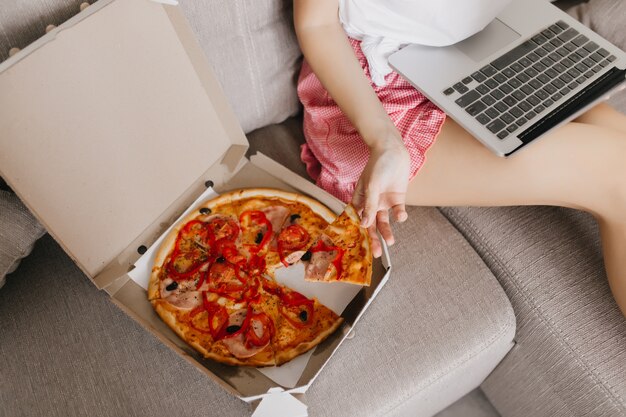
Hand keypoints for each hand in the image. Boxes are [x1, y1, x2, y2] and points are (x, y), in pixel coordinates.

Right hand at [351, 138, 409, 257]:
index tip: (360, 246)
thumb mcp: (372, 186)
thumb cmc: (377, 165)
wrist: (393, 150)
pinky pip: (397, 211)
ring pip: (384, 221)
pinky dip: (400, 216)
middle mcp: (371, 203)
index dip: (358, 233)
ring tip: (391, 241)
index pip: (357, 220)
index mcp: (360, 200)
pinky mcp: (397, 199)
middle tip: (377, 253)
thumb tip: (364, 225)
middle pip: (371, 224)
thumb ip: (369, 206)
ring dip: (387, 231)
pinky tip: (400, 215)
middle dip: (374, 238)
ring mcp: (384, 201)